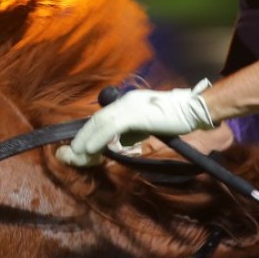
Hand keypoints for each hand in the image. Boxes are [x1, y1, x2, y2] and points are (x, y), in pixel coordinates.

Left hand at [57, 81, 214, 166]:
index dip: (85, 136)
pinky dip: (97, 139)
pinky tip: (89, 149)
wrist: (193, 110)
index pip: (99, 120)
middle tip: (65, 155)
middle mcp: (123, 102)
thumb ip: (131, 133)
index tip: (74, 151)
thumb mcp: (146, 126)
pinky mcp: (135, 113)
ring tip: (74, 155)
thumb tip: (119, 144)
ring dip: (84, 141)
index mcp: (124, 104)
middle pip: (94, 121)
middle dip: (78, 140)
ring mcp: (129, 106)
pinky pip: (110, 127)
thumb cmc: (173, 118)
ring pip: (98, 123)